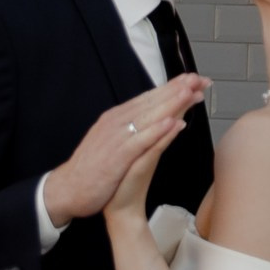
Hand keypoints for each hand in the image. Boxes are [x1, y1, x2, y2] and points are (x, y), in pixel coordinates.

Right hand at [43, 71, 206, 230]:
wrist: (69, 189)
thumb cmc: (93, 168)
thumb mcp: (112, 142)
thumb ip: (130, 129)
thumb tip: (152, 119)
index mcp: (117, 118)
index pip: (149, 98)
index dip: (172, 87)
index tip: (194, 80)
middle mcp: (117, 122)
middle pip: (152, 101)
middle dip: (178, 89)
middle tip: (200, 79)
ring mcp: (116, 137)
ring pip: (149, 116)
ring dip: (171, 103)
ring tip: (191, 92)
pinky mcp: (117, 156)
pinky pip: (140, 141)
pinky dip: (157, 130)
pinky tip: (173, 122)